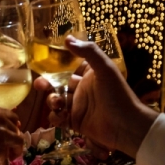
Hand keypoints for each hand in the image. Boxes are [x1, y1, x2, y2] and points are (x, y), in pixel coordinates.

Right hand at [0, 106, 23, 164]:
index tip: (12, 133)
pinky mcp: (3, 147)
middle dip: (14, 140)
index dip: (14, 126)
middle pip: (16, 130)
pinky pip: (11, 156)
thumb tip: (2, 130)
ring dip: (15, 150)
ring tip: (9, 158)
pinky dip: (7, 162)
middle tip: (9, 149)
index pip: (12, 117)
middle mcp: (1, 119)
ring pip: (19, 141)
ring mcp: (3, 133)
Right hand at [40, 36, 157, 157]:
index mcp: (89, 74)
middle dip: (47, 83)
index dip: (56, 64)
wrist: (124, 126)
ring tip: (57, 104)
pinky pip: (58, 117)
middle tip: (40, 84)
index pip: (69, 66)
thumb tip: (67, 38)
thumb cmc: (117, 94)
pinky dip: (55, 117)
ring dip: (51, 101)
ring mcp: (77, 106)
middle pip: (58, 83)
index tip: (45, 62)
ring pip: (55, 100)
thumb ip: (88, 52)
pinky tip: (62, 117)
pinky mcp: (74, 122)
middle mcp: (82, 88)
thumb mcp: (105, 68)